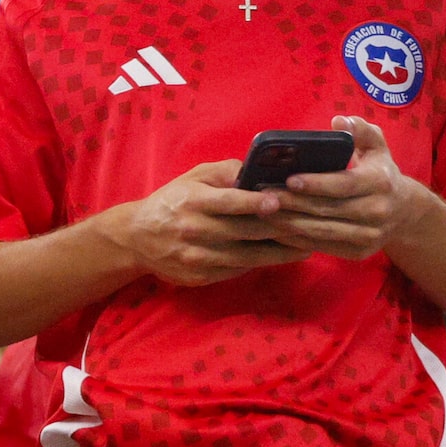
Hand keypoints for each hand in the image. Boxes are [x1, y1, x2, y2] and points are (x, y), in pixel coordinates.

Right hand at [104, 161, 306, 286]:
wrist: (137, 239)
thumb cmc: (172, 201)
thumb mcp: (192, 177)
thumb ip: (223, 171)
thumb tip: (253, 170)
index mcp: (193, 201)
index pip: (228, 202)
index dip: (254, 203)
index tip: (277, 202)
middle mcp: (194, 230)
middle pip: (243, 231)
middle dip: (278, 230)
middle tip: (308, 227)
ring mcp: (197, 257)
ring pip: (245, 257)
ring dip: (277, 253)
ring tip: (305, 248)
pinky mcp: (201, 276)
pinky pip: (235, 270)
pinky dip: (259, 264)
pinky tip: (279, 258)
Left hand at [264, 116, 432, 260]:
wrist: (404, 213)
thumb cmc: (380, 172)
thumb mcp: (377, 146)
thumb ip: (360, 130)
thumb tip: (338, 121)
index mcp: (380, 182)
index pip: (344, 184)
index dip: (316, 184)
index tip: (289, 179)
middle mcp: (377, 212)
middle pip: (328, 210)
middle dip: (294, 204)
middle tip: (265, 195)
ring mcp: (369, 236)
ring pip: (323, 232)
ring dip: (291, 223)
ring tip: (265, 212)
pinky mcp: (359, 253)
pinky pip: (324, 247)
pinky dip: (298, 240)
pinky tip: (278, 230)